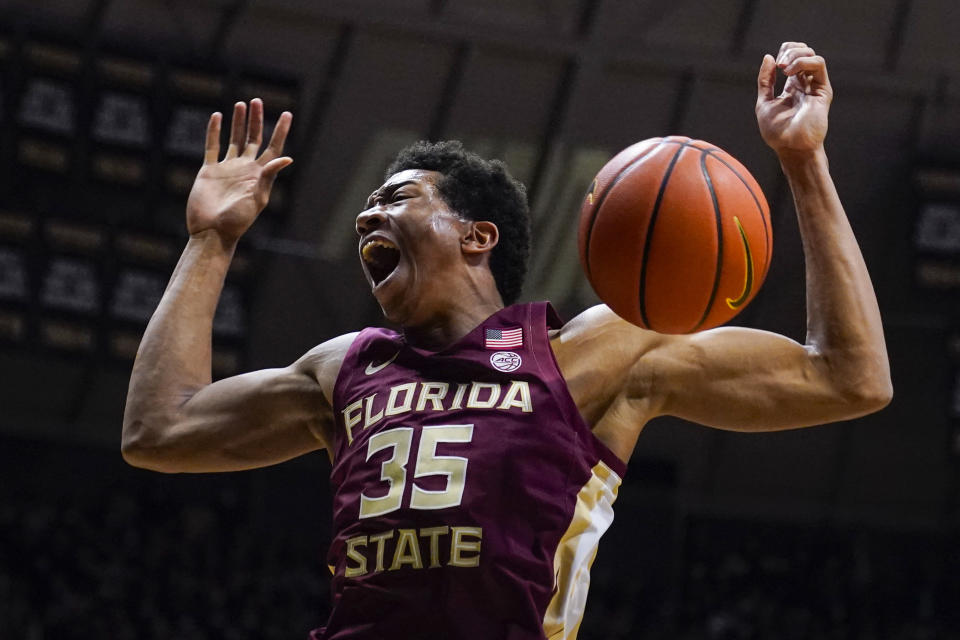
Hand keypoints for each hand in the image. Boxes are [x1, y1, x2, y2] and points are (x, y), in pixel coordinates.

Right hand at [186, 99, 292, 240]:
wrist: (212, 232)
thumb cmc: (237, 220)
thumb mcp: (257, 198)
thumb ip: (268, 176)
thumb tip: (287, 158)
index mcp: (260, 175)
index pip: (273, 148)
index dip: (281, 131)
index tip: (288, 114)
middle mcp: (245, 169)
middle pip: (253, 139)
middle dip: (256, 120)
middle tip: (257, 101)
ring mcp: (227, 169)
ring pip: (234, 140)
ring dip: (238, 123)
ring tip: (241, 104)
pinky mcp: (209, 171)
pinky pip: (212, 147)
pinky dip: (214, 132)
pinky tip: (216, 117)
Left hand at [755, 42, 831, 155]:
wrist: (790, 147)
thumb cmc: (777, 131)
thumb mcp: (764, 102)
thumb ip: (765, 80)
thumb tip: (769, 56)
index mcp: (792, 86)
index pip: (792, 56)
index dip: (784, 52)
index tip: (774, 65)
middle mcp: (805, 83)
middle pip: (803, 51)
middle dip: (789, 50)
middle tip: (780, 65)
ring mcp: (815, 86)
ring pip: (812, 55)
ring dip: (796, 55)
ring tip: (784, 68)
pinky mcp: (823, 90)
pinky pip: (819, 65)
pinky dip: (803, 61)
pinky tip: (791, 71)